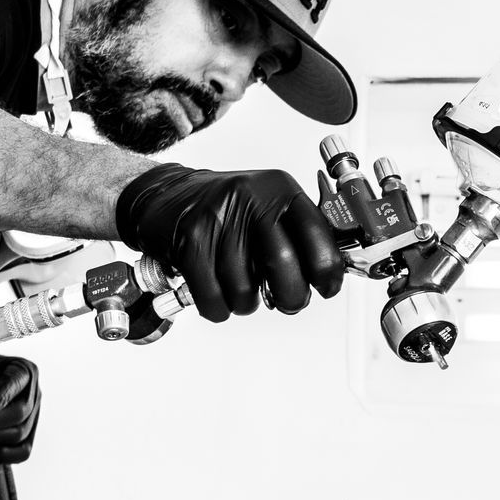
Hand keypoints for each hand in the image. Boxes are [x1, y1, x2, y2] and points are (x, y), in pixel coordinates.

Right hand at [115, 164, 343, 321]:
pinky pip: (214, 300)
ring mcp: (217, 219)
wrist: (167, 196)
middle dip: (291, 297)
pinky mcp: (189, 243)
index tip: (327, 288)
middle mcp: (251, 199)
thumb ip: (301, 236)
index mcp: (281, 190)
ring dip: (247, 303)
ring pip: (246, 290)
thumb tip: (332, 275)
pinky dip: (220, 308)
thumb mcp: (271, 207)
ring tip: (242, 287)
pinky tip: (219, 293)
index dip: (328, 272)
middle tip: (287, 301)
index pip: (318, 236)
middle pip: (284, 266)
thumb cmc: (228, 210)